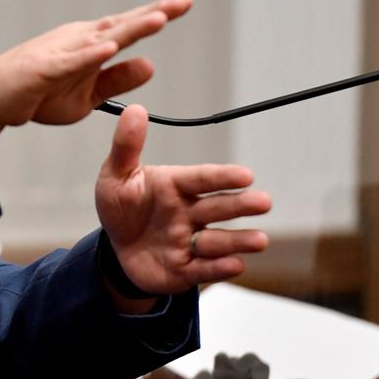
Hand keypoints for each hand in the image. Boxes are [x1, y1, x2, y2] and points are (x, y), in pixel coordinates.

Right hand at [0, 0, 192, 169]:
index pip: (129, 28)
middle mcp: (78, 40)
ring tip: (159, 20)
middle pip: (121, 25)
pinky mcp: (43, 69)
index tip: (184, 4)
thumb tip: (150, 65)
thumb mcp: (88, 93)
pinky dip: (89, 54)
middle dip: (153, 14)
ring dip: (129, 29)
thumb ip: (117, 80)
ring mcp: (61, 52)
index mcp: (91, 44)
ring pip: (100, 38)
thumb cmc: (38, 93)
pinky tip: (109, 48)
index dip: (156, 15)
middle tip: (183, 2)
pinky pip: (69, 62)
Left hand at [94, 104, 272, 296]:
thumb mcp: (116, 176)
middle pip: (219, 207)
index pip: (202, 178)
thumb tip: (134, 110)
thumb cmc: (121, 206)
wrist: (115, 248)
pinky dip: (219, 267)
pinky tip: (235, 264)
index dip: (223, 177)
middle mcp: (190, 212)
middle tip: (264, 202)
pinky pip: (204, 268)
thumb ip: (126, 147)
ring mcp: (190, 241)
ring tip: (259, 240)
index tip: (246, 175)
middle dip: (241, 205)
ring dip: (238, 240)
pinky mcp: (186, 268)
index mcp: (176, 185)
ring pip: (218, 240)